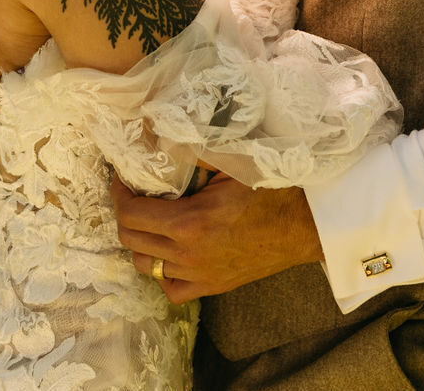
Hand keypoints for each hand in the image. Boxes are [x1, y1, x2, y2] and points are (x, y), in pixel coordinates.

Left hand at [110, 173, 322, 303]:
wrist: (304, 224)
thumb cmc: (270, 188)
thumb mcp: (230, 160)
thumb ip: (191, 152)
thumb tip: (156, 136)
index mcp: (190, 223)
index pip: (130, 215)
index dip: (119, 194)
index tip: (121, 180)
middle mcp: (189, 255)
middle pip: (131, 241)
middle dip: (125, 214)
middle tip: (132, 194)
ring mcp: (200, 275)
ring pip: (146, 267)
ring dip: (140, 242)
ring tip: (148, 219)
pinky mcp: (213, 286)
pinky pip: (171, 288)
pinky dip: (163, 271)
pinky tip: (169, 251)